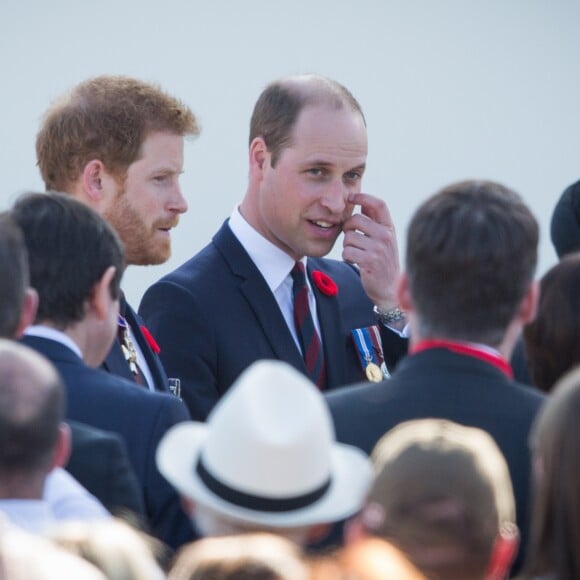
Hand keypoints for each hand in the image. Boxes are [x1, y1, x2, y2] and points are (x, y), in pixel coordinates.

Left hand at [342, 192, 400, 309]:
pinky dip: (347, 257)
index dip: (363, 197)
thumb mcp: (384, 239)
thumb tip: (362, 204)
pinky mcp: (369, 261)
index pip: (378, 204)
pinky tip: (355, 261)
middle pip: (356, 219)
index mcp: (389, 228)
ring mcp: (379, 248)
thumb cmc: (383, 262)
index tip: (350, 197)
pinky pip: (347, 252)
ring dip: (347, 246)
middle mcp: (386, 236)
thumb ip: (374, 222)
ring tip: (356, 253)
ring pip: (349, 237)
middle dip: (347, 228)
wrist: (390, 288)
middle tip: (350, 237)